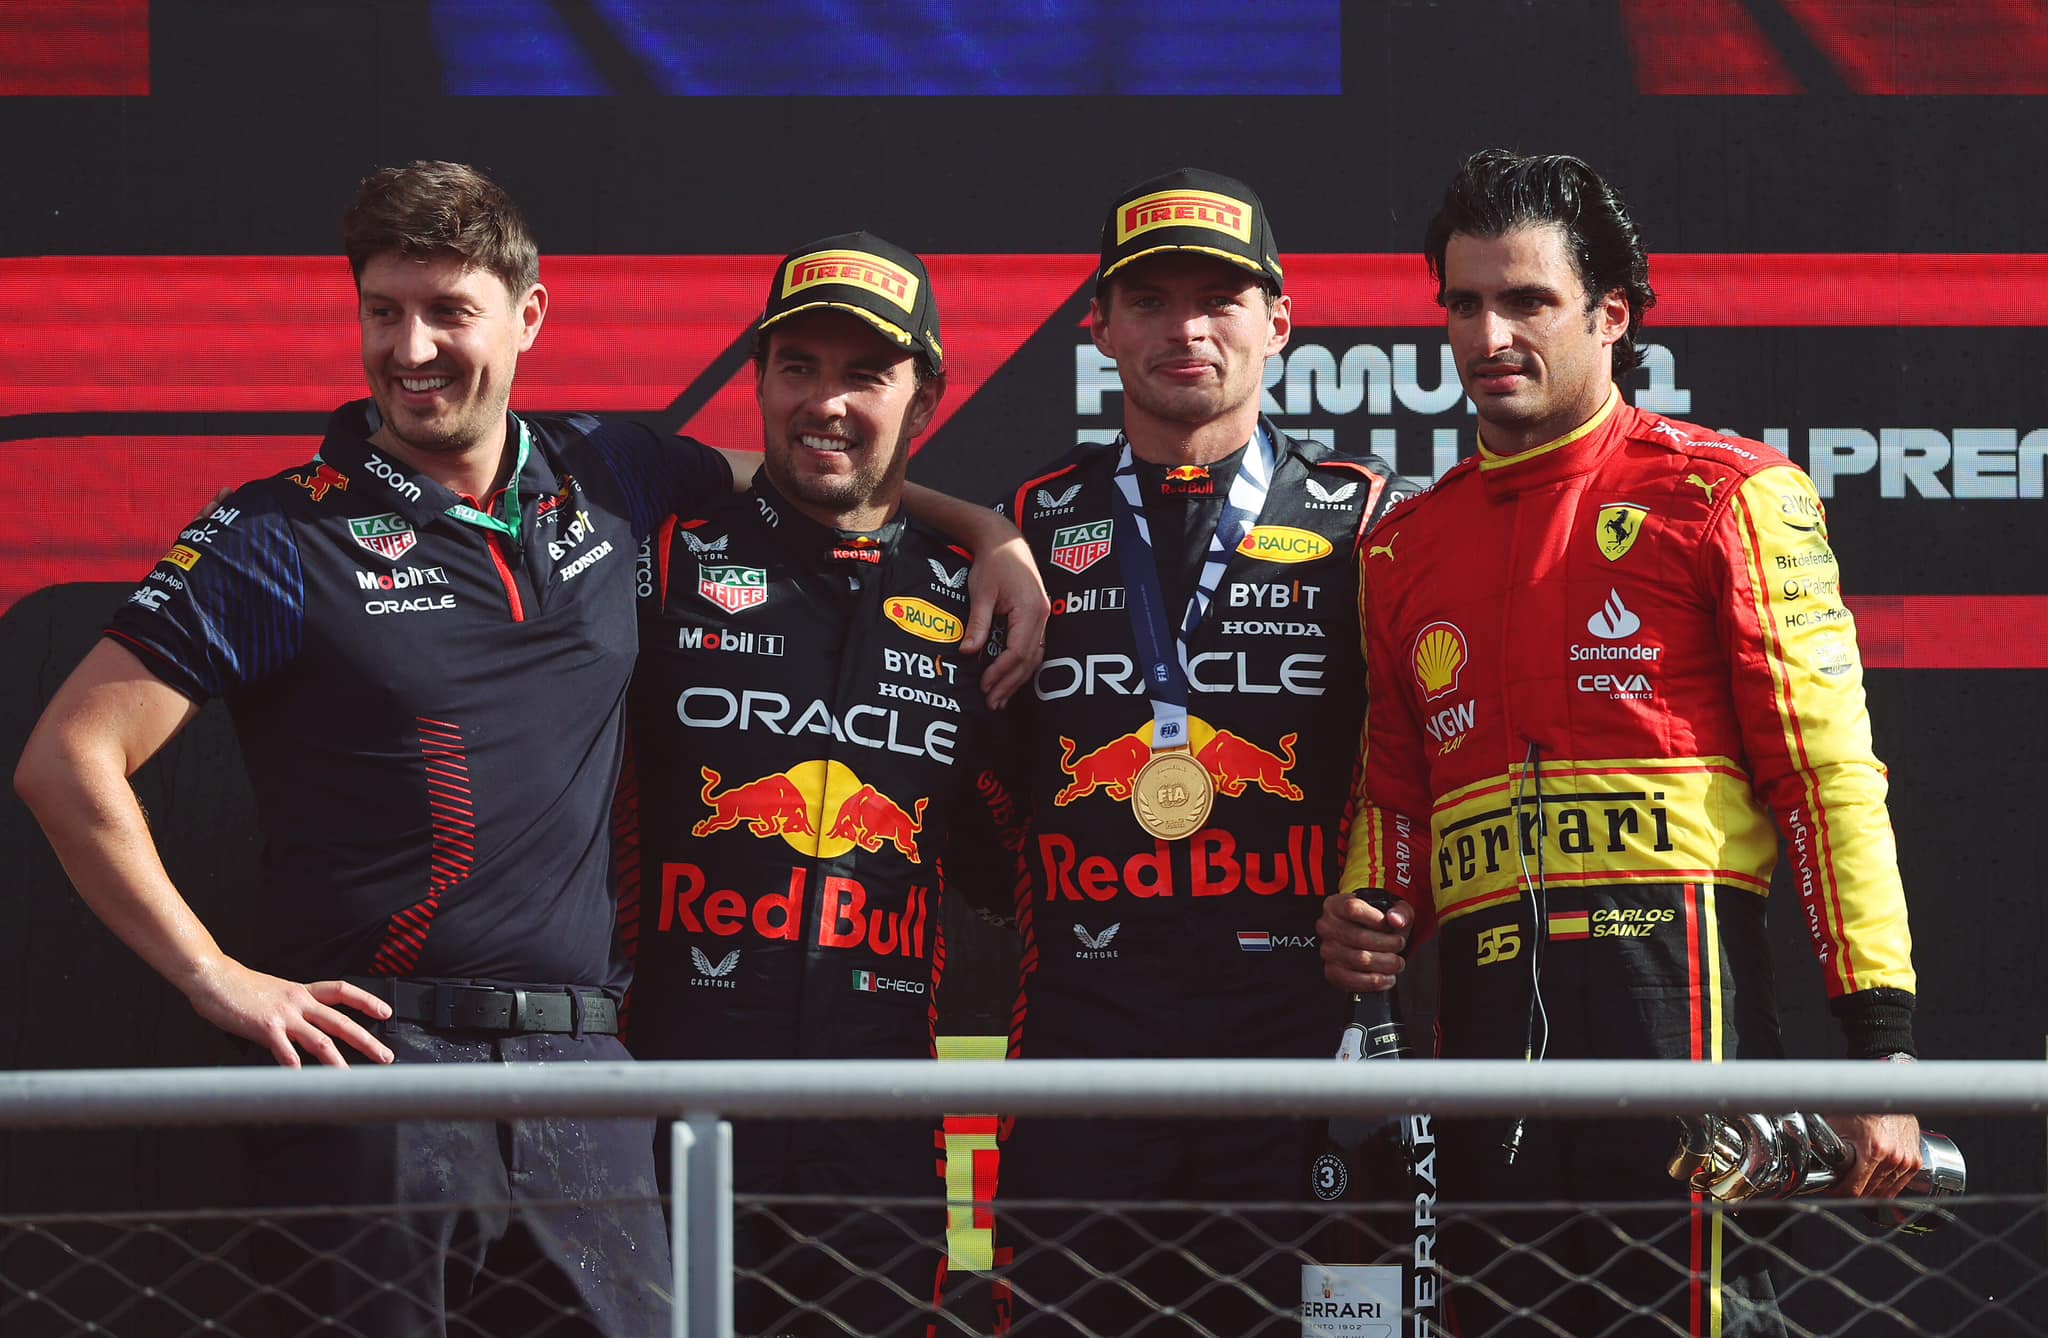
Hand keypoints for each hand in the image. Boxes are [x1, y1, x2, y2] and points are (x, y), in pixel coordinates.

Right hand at [185, 960, 394, 1067]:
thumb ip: (292, 1008)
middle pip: (340, 1021)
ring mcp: (283, 1015)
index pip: (343, 991)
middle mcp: (298, 1002)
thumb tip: (304, 1027)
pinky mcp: (264, 1027)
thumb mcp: (275, 992)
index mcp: (302, 992)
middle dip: (365, 1040)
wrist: (213, 977)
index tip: (385, 1011)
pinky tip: (301, 1080)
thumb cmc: (239, 987)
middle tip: (383, 1056)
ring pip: (320, 1040)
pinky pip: (284, 1050)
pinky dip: (294, 1065)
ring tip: (350, 1078)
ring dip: (337, 1061)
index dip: (367, 1001)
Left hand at [962, 529, 1049, 709]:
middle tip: (992, 703)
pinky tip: (1011, 676)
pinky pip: (1034, 647)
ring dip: (1017, 679)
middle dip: (1010, 683)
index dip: (1001, 672)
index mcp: (1030, 611)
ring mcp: (1043, 616)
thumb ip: (977, 624)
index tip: (984, 686)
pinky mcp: (1038, 615)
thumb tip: (968, 652)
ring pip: (1034, 656)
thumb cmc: (993, 562)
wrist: (1004, 539)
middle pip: (1029, 660)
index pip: (1017, 652)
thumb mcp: (981, 593)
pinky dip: (1022, 665)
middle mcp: (1042, 616)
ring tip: (1001, 698)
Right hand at [1317, 891, 1412, 992]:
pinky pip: (1354, 980)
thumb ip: (1399, 911)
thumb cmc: (1379, 922)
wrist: (1368, 939)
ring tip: (1396, 962)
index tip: (1390, 925)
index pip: (1353, 909)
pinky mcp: (1332, 972)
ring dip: (1386, 963)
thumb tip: (1396, 920)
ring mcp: (1328, 951)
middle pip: (1359, 937)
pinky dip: (1376, 981)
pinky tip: (1387, 977)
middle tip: (1400, 945)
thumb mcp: (1393, 909)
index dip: (1376, 919)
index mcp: (1335, 905)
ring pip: (1361, 959)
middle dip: (1388, 944)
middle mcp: (1327, 927)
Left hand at [1820, 1112, 1922, 1198]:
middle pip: (1870, 1193)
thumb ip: (1827, 1145)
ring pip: (1886, 1192)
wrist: (1888, 1095)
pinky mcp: (1915, 1161)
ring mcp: (1908, 1161)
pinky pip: (1899, 1184)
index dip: (1839, 1192)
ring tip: (1855, 1183)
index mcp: (1875, 1150)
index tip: (1831, 1189)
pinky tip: (1873, 1180)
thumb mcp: (1837, 1124)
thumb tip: (1810, 1157)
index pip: (1855, 1189)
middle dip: (1852, 1191)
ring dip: (1869, 1191)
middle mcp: (1895, 1158)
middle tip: (1840, 1185)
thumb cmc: (1862, 1104)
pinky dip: (1885, 1185)